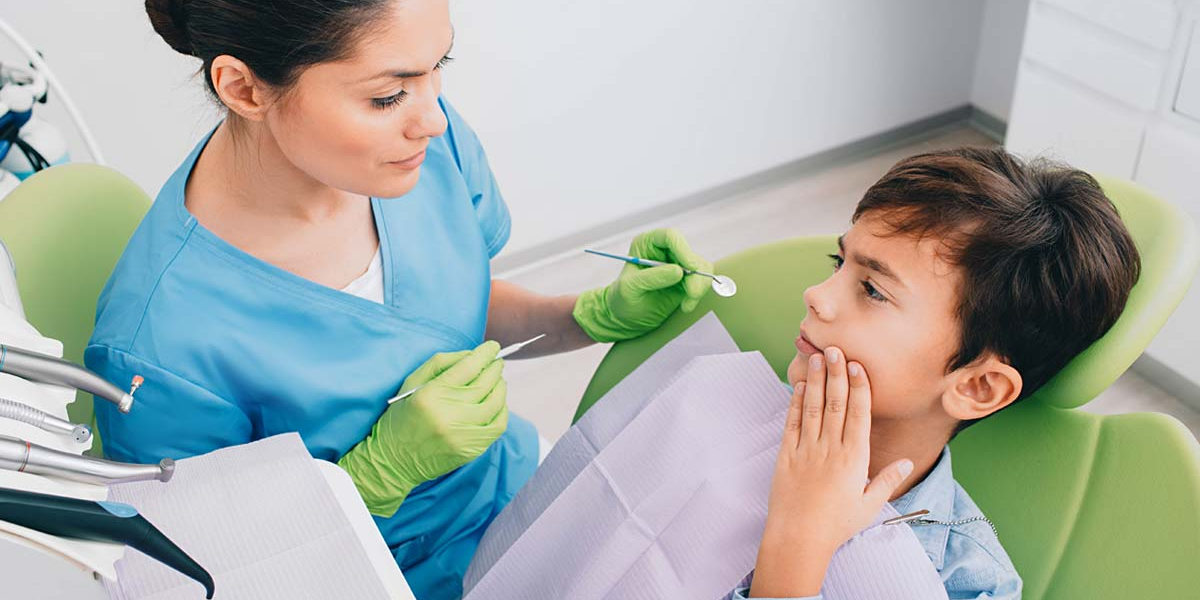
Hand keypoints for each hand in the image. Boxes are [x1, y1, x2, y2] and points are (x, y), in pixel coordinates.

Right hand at [337, 341, 508, 516]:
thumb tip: (472, 355)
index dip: (485, 354)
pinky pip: (498, 425)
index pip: (468, 367)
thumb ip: (441, 363)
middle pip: (485, 383)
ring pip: (495, 403)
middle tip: (496, 361)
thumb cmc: (402, 418)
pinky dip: (502, 409)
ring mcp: (463, 434)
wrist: (395, 461)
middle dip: (495, 368)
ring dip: (500, 387)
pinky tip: (496, 402)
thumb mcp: (412, 383)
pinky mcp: (471, 449)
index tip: (492, 347)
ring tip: (497, 380)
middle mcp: (449, 414)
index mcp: (432, 394)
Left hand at [573, 229, 713, 341]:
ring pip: (701, 267)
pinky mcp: (687, 280)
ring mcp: (678, 265)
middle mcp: (665, 250)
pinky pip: (702, 281)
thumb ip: (652, 278)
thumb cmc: (622, 299)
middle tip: (692, 294)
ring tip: (686, 304)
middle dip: (695, 275)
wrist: (626, 318)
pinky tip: (686, 305)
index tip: (689, 269)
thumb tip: (678, 271)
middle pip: (690, 253)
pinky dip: (697, 294)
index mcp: (648, 244)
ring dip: (698, 286)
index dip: (683, 250)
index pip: (671, 237)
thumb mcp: (630, 288)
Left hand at [750, 347, 913, 596]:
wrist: (798, 538)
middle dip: (836, 374)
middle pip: (836, 404)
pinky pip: (792, 424)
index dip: (858, 388)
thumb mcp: (869, 506)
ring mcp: (807, 450)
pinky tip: (800, 386)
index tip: (858, 366)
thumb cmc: (836, 525)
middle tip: (835, 349)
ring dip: (816, 381)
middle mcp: (831, 450)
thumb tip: (909, 462)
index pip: (858, 415)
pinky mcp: (787, 456)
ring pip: (813, 408)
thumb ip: (887, 480)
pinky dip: (796, 403)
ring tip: (817, 358)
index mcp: (854, 460)